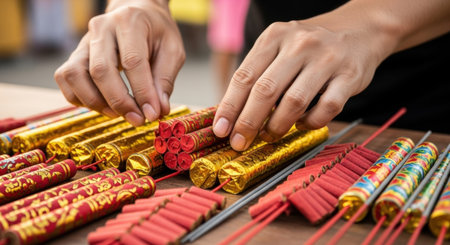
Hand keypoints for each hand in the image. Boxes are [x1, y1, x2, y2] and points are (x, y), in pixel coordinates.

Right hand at [54, 0, 184, 125]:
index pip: (132, 61)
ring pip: (75, 75)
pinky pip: (66, 80)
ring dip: (96, 102)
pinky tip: (104, 105)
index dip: (142, 92)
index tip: (152, 113)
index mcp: (130, 22)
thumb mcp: (172, 51)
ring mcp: (84, 41)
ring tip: (119, 114)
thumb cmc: (156, 33)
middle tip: (137, 120)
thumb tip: (158, 110)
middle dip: (119, 102)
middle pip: (100, 70)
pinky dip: (82, 99)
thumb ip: (165, 80)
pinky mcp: (75, 55)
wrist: (137, 13)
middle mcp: (101, 28)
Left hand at [213, 14, 395, 150]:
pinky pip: (326, 109)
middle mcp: (299, 44)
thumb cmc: (310, 47)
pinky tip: (303, 123)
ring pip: (294, 102)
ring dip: (278, 126)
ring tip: (270, 135)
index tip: (220, 129)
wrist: (359, 31)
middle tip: (239, 142)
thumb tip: (233, 113)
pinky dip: (310, 123)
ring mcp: (326, 59)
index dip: (229, 106)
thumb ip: (258, 74)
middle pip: (265, 90)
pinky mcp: (350, 76)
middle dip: (248, 122)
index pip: (244, 76)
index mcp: (275, 37)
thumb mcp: (280, 48)